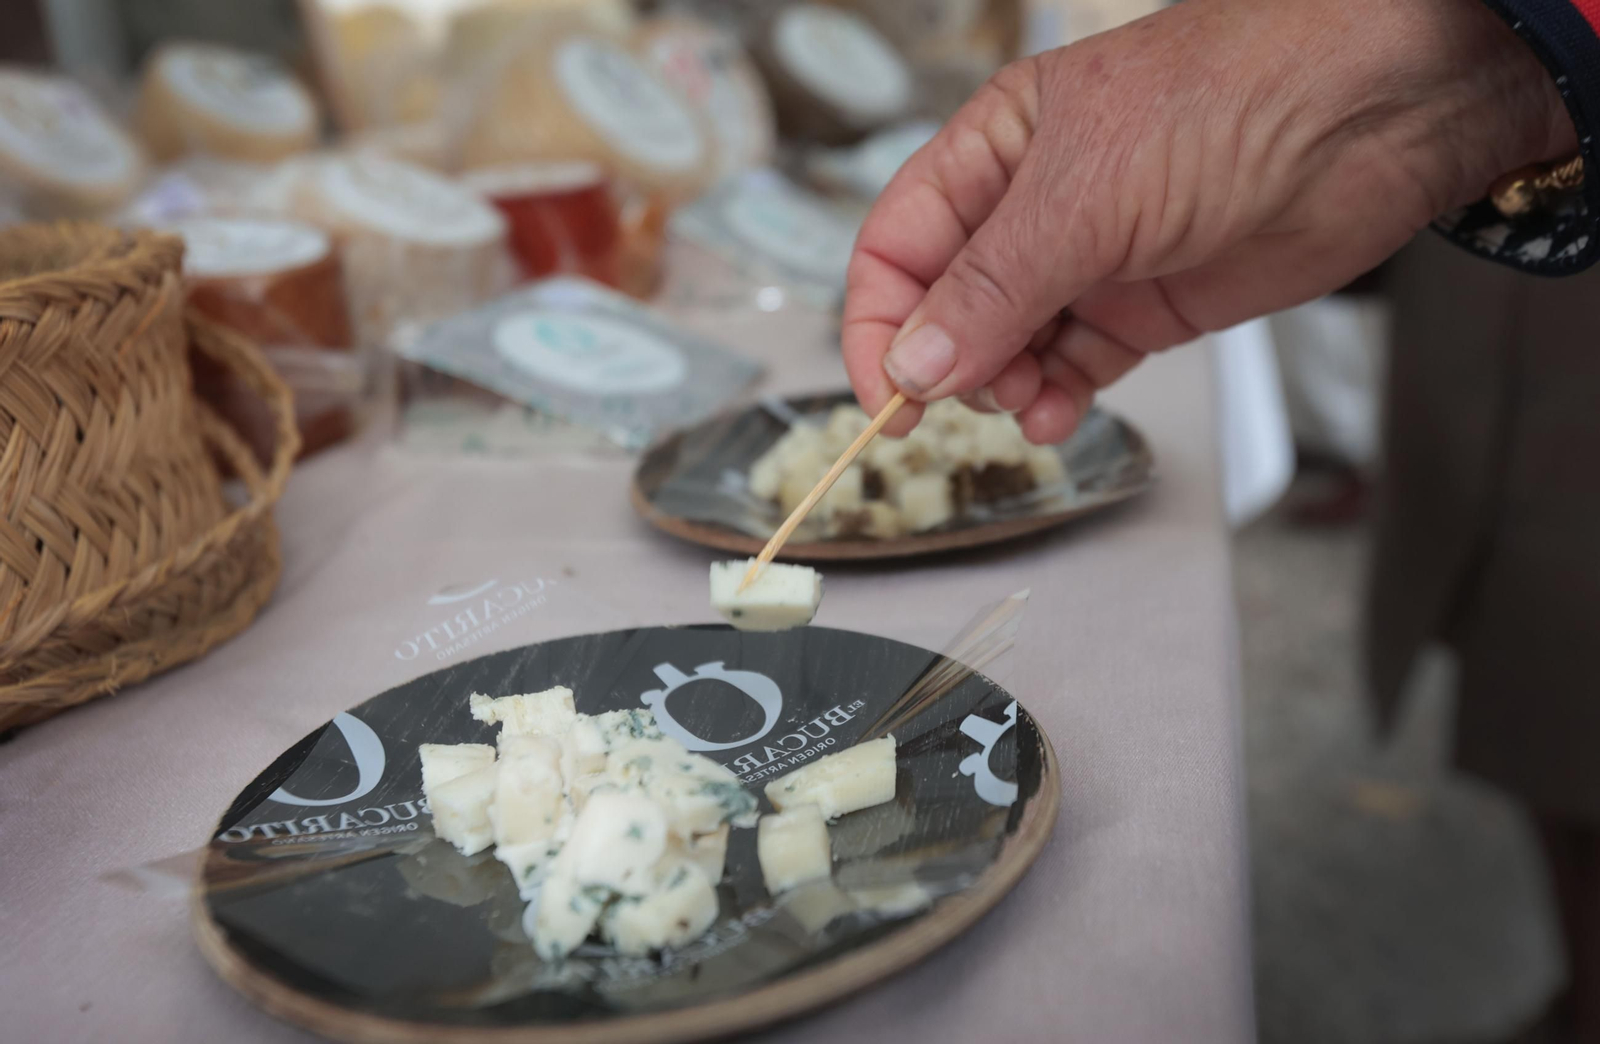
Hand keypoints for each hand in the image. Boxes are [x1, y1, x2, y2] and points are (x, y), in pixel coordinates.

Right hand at [842, 0, 1574, 441]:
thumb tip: (915, 367)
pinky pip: (1072, 369)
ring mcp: (1090, 261)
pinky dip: (1056, 400)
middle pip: (946, 307)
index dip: (879, 324)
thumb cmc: (1231, 100)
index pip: (898, 248)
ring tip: (1026, 406)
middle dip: (949, 364)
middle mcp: (1033, 208)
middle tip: (973, 396)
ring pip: (1008, 349)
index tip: (886, 396)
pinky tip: (1057, 415)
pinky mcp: (1144, 308)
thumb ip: (991, 292)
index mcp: (994, 152)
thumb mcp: (1083, 196)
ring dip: (1004, 391)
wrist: (1373, 116)